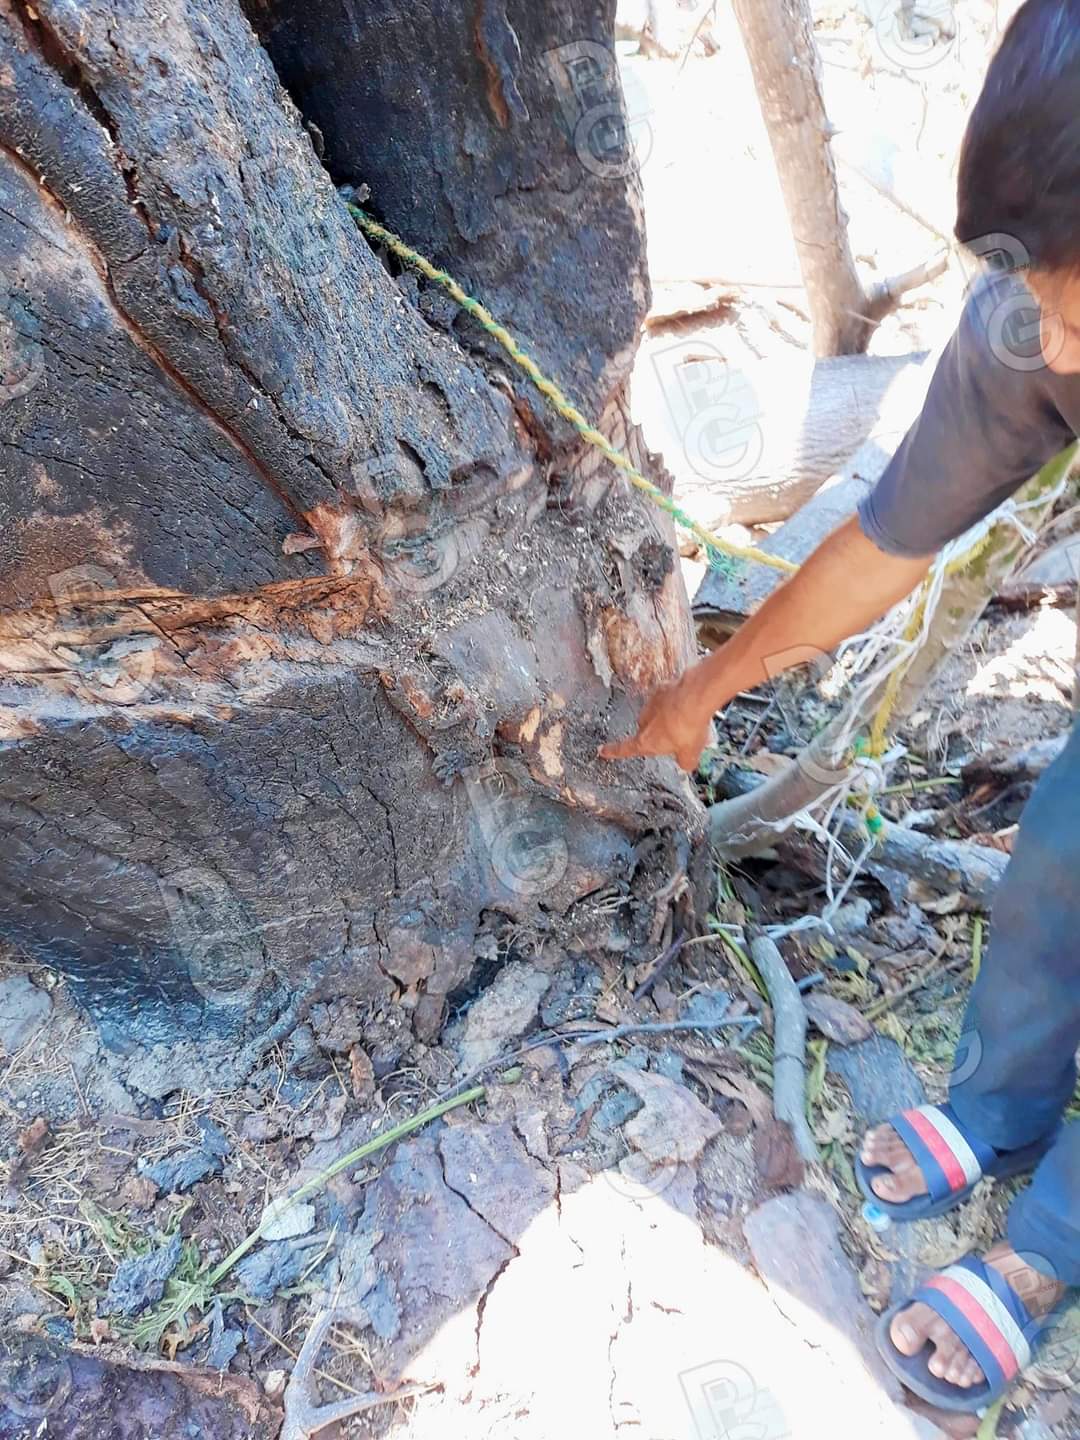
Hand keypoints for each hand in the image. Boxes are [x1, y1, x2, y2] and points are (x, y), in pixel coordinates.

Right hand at [599, 674, 713, 771]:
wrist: (694, 698)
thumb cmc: (688, 727)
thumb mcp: (690, 755)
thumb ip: (685, 762)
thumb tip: (686, 763)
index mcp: (646, 742)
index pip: (625, 749)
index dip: (613, 751)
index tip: (602, 750)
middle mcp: (644, 722)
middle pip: (649, 731)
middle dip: (662, 733)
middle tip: (682, 735)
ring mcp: (650, 704)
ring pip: (658, 713)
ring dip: (670, 716)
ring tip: (690, 720)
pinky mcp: (660, 689)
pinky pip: (666, 698)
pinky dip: (676, 702)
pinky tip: (690, 705)